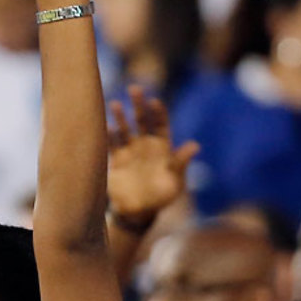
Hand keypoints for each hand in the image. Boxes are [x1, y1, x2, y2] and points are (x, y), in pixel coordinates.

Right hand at [107, 87, 198, 224]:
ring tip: (115, 104)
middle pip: (142, 120)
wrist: (140, 211)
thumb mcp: (175, 180)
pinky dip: (108, 136)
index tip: (154, 101)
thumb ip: (181, 162)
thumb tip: (195, 145)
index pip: (160, 123)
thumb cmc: (162, 196)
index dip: (158, 112)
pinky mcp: (116, 160)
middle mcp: (145, 144)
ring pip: (125, 129)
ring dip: (120, 117)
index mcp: (162, 146)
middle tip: (135, 89)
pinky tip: (105, 127)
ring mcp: (130, 151)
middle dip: (138, 104)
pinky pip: (111, 145)